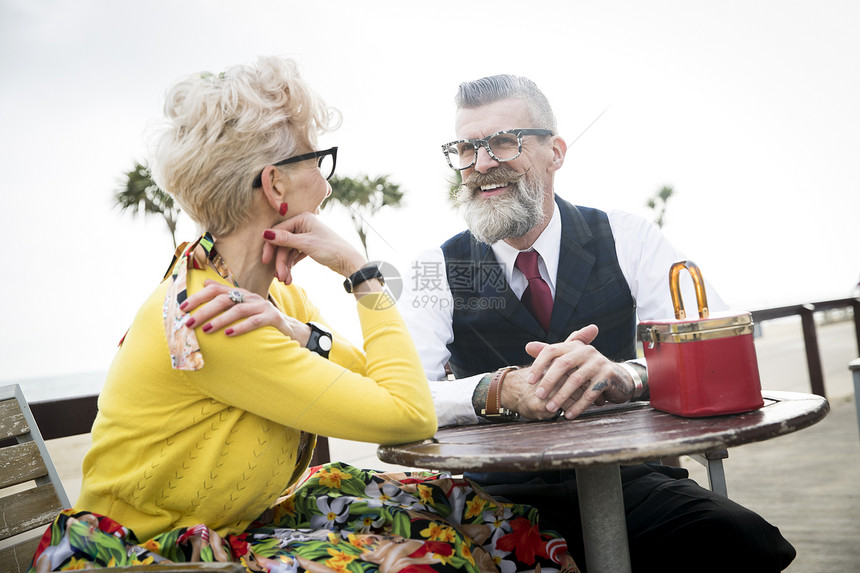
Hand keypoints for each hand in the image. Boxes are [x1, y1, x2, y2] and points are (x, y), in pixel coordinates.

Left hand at [181, 279, 310, 344]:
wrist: (290, 329)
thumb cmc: (262, 320)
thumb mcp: (243, 306)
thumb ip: (226, 296)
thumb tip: (205, 283)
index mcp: (241, 294)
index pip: (216, 290)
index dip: (198, 297)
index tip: (182, 308)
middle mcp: (250, 297)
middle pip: (223, 299)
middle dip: (204, 311)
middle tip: (189, 323)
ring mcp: (262, 307)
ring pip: (237, 310)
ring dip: (220, 320)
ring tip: (206, 330)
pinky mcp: (272, 318)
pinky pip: (255, 321)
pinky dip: (241, 327)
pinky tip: (229, 335)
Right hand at [262, 212, 365, 283]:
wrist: (348, 261)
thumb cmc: (330, 249)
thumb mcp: (306, 244)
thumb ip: (285, 239)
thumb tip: (265, 233)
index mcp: (302, 218)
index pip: (278, 231)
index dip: (270, 246)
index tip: (265, 261)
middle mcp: (303, 225)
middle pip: (282, 243)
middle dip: (280, 261)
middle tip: (279, 276)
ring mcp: (305, 236)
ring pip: (288, 251)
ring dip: (285, 266)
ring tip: (286, 281)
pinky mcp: (308, 246)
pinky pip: (294, 255)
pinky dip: (291, 265)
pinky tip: (290, 276)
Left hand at [523, 325, 634, 419]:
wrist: (617, 378)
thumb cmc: (586, 369)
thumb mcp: (569, 360)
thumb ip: (550, 354)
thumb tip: (527, 346)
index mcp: (574, 345)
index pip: (551, 350)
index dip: (538, 365)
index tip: (529, 381)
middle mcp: (586, 350)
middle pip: (563, 363)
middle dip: (549, 380)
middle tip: (538, 395)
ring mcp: (598, 362)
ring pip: (576, 379)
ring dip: (561, 396)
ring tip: (551, 408)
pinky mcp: (608, 375)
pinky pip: (590, 393)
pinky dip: (578, 405)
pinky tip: (569, 415)